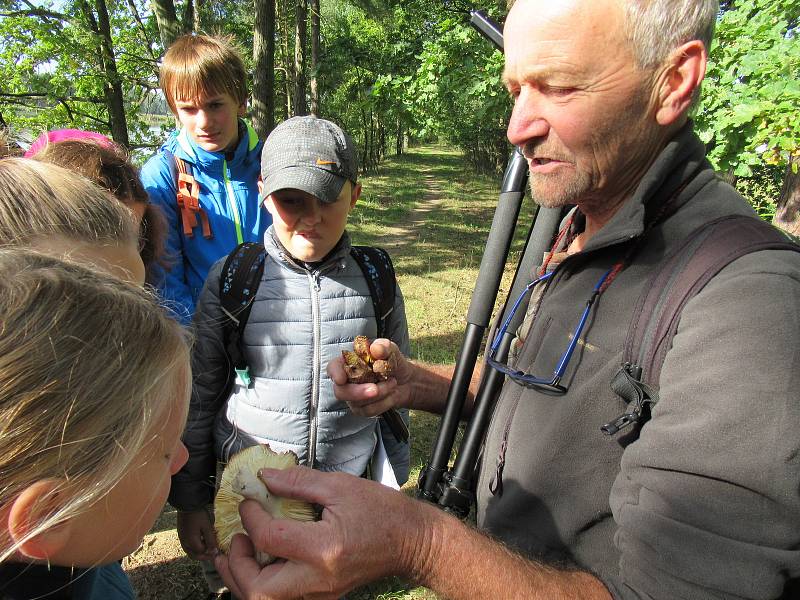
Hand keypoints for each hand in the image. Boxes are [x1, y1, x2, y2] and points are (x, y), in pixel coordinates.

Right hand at [176, 508, 217, 560]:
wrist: (187, 504)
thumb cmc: (199, 515)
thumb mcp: (207, 527)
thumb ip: (211, 540)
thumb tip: (214, 552)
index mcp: (191, 542)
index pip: (202, 552)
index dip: (210, 552)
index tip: (218, 550)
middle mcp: (184, 543)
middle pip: (194, 555)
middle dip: (204, 556)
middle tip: (212, 552)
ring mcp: (181, 539)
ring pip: (190, 551)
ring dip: (198, 552)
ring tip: (208, 547)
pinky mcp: (180, 534)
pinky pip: (187, 545)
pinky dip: (194, 547)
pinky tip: (201, 541)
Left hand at [215, 466, 432, 599]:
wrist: (410, 542)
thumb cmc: (381, 511)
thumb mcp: (340, 487)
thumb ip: (299, 482)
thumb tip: (265, 477)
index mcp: (325, 548)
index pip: (270, 538)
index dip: (251, 517)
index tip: (248, 500)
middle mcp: (319, 579)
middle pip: (259, 590)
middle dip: (236, 566)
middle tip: (234, 540)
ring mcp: (321, 593)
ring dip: (244, 579)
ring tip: (236, 553)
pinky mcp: (323, 596)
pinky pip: (283, 597)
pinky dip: (263, 582)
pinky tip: (258, 562)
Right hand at [327, 338, 414, 417]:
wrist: (406, 379)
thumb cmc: (392, 361)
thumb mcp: (391, 350)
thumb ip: (383, 346)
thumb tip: (376, 348)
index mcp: (348, 362)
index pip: (333, 367)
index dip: (335, 373)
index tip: (341, 379)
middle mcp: (347, 380)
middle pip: (341, 392)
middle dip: (358, 392)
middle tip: (375, 389)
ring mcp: (353, 397)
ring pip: (357, 403)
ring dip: (379, 395)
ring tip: (393, 383)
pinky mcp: (363, 408)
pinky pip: (369, 410)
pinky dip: (384, 403)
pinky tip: (392, 394)